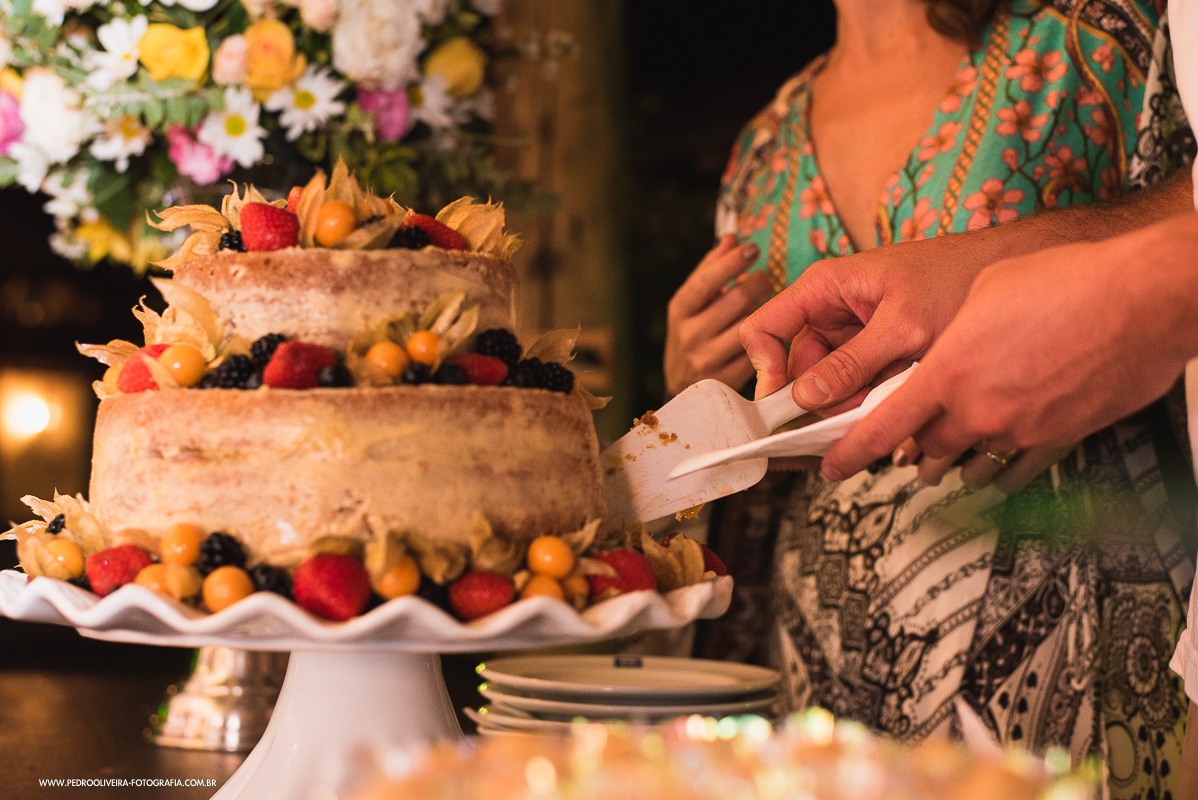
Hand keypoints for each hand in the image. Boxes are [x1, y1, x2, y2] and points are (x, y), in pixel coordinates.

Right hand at [664, 234, 771, 397]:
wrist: (682, 382)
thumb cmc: (694, 330)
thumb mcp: (693, 300)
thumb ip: (711, 268)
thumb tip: (731, 236)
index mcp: (680, 309)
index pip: (707, 281)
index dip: (732, 262)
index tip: (752, 248)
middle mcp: (689, 334)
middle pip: (736, 301)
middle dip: (759, 283)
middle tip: (766, 278)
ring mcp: (706, 359)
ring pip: (749, 326)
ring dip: (764, 309)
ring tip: (769, 301)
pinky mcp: (725, 380)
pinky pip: (755, 353)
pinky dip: (766, 337)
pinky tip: (770, 328)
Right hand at [739, 233, 992, 406]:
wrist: (1005, 271)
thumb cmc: (956, 279)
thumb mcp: (904, 326)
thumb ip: (853, 363)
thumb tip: (805, 396)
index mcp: (822, 288)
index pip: (762, 329)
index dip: (765, 368)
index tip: (787, 403)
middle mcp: (828, 309)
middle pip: (797, 367)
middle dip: (822, 395)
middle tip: (859, 408)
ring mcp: (850, 331)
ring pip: (827, 382)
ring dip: (852, 399)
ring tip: (893, 391)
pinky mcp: (872, 350)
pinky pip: (855, 383)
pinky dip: (873, 395)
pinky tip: (901, 388)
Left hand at [821, 213, 1197, 480]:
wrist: (1137, 298)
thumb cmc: (1061, 282)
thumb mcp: (982, 295)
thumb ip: (951, 337)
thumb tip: (942, 356)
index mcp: (947, 373)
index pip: (882, 428)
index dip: (850, 453)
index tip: (830, 468)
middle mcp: (978, 410)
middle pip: (925, 448)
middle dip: (909, 451)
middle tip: (901, 450)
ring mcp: (1020, 430)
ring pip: (969, 465)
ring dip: (952, 463)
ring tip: (944, 459)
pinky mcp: (1059, 438)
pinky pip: (1017, 471)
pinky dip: (999, 472)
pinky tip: (993, 466)